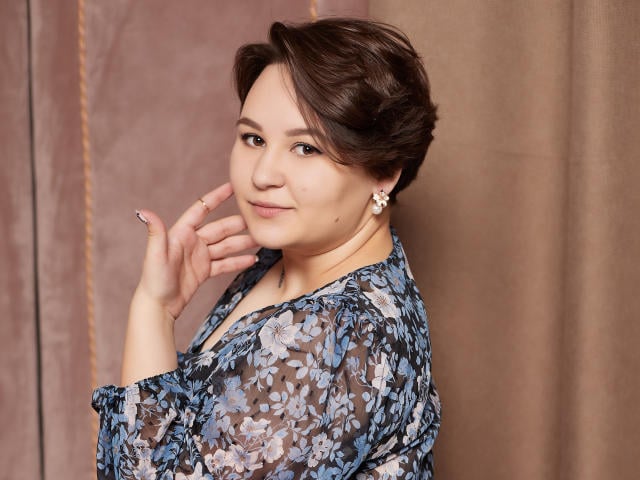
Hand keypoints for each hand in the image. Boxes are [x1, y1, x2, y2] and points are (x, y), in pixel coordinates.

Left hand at [134, 182, 257, 319]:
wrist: (158, 306)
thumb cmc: (154, 280)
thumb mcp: (155, 255)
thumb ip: (155, 232)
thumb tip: (143, 211)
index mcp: (181, 233)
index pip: (202, 209)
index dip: (216, 198)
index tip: (231, 187)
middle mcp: (192, 242)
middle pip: (219, 229)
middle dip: (237, 224)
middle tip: (256, 220)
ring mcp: (199, 257)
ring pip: (225, 246)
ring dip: (242, 243)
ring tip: (259, 240)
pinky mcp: (204, 271)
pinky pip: (224, 263)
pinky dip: (238, 261)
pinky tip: (251, 259)